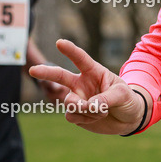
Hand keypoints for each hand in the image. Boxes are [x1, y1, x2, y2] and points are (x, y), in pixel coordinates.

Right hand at [29, 39, 146, 134]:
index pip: (81, 59)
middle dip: (46, 73)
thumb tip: (87, 106)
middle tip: (32, 70)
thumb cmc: (127, 99)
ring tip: (102, 110)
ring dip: (86, 109)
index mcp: (94, 72)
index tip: (60, 43)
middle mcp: (82, 83)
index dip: (70, 50)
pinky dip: (85, 119)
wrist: (128, 118)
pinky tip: (95, 117)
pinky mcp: (75, 113)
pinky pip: (72, 116)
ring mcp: (77, 98)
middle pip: (60, 76)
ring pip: (70, 103)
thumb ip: (105, 98)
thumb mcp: (122, 95)